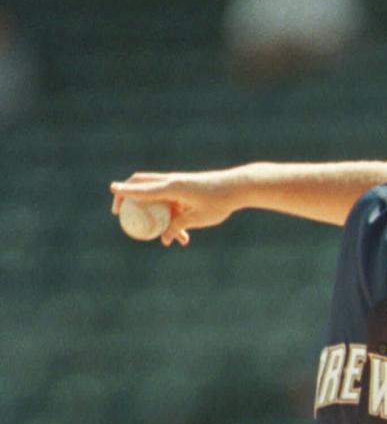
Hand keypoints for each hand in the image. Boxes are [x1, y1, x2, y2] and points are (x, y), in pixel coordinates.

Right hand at [110, 170, 239, 246]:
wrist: (236, 188)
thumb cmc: (218, 202)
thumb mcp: (197, 218)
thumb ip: (178, 226)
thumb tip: (164, 240)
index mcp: (172, 187)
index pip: (144, 189)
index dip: (126, 191)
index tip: (112, 190)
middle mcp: (171, 183)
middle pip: (141, 184)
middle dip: (128, 195)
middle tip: (119, 211)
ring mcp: (177, 185)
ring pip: (157, 199)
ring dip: (156, 217)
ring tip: (169, 239)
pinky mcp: (184, 191)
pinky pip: (171, 205)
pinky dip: (172, 219)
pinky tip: (183, 239)